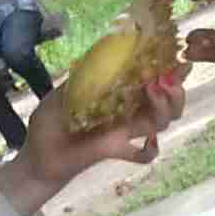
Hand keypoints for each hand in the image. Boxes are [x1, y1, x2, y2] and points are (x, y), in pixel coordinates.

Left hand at [0, 72, 188, 215]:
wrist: (39, 154)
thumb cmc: (48, 124)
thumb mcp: (61, 92)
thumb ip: (80, 79)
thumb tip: (99, 60)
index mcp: (117, 95)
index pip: (149, 81)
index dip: (168, 73)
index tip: (174, 63)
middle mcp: (126, 112)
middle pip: (168, 104)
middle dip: (175, 91)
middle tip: (165, 80)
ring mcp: (123, 131)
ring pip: (161, 122)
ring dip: (165, 107)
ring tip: (153, 91)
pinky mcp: (115, 148)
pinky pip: (143, 155)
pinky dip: (150, 150)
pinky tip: (148, 141)